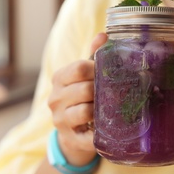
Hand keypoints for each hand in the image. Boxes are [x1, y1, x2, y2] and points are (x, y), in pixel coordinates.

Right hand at [48, 33, 107, 165]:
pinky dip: (101, 133)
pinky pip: (90, 136)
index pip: (79, 68)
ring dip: (102, 110)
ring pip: (86, 111)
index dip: (98, 70)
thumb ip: (93, 56)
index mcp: (59, 79)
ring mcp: (60, 120)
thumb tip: (103, 35)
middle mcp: (55, 98)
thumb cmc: (81, 97)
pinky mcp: (70, 138)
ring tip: (111, 109)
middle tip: (118, 93)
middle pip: (86, 89)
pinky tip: (109, 129)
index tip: (110, 74)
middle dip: (104, 91)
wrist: (71, 132)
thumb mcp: (84, 76)